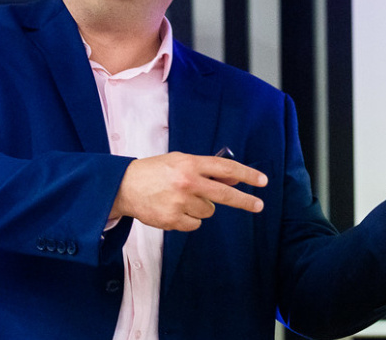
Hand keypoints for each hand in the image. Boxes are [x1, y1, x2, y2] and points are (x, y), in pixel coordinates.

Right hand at [110, 151, 267, 230]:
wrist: (124, 186)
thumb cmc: (155, 171)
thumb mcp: (181, 161)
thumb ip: (207, 170)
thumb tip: (234, 178)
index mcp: (190, 164)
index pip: (225, 168)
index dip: (246, 175)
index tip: (261, 181)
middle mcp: (187, 183)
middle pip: (224, 194)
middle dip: (245, 201)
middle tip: (258, 205)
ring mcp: (180, 203)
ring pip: (208, 211)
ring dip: (201, 207)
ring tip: (181, 199)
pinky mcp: (173, 220)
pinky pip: (195, 224)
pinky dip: (189, 219)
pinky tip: (174, 209)